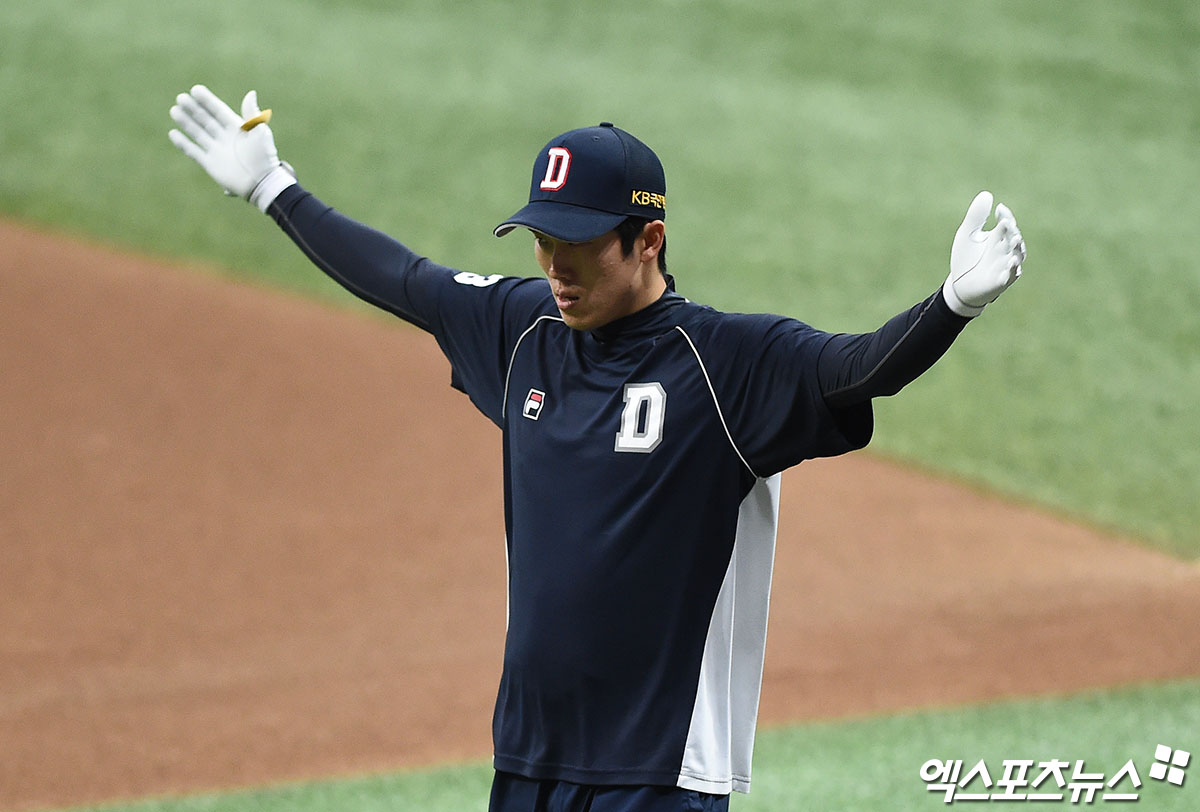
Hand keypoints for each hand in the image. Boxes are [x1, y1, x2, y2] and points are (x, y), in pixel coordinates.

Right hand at [169, 84, 295, 211]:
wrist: (262, 183)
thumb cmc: (265, 157)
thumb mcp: (261, 132)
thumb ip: (252, 114)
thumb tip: (250, 93)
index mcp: (236, 128)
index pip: (218, 111)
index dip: (207, 100)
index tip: (195, 89)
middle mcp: (224, 137)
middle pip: (205, 119)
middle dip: (193, 109)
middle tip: (181, 98)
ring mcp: (216, 150)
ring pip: (197, 133)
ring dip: (186, 122)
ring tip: (174, 110)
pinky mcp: (210, 164)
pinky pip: (193, 151)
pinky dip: (183, 143)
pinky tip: (173, 133)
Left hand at [943, 191, 1026, 316]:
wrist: (960, 285)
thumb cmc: (967, 258)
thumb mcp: (967, 235)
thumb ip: (976, 216)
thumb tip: (987, 194)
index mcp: (998, 237)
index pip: (1007, 224)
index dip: (1005, 216)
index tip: (1000, 209)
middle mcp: (1005, 250)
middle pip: (1013, 238)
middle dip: (1011, 231)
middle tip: (1006, 223)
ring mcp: (1006, 265)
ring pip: (1017, 255)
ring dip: (1016, 247)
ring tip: (1014, 239)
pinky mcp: (1002, 280)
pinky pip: (1011, 274)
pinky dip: (1013, 268)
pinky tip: (1011, 261)